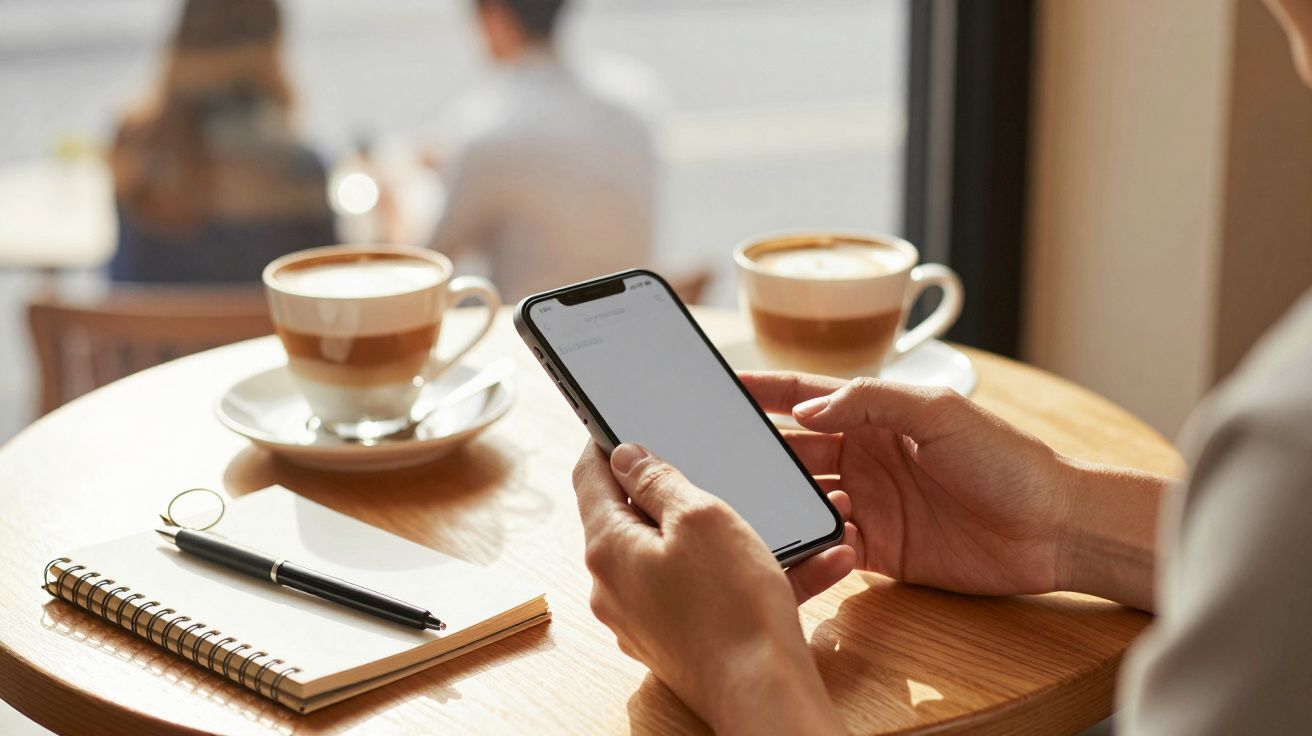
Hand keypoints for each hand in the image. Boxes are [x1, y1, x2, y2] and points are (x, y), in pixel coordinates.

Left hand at [571, 443, 848, 734]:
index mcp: (608, 548)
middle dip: (673, 491)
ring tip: (774, 520)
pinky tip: (804, 563)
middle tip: (708, 469)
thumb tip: (624, 456)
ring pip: (679, 556)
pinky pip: (706, 591)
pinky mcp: (676, 640)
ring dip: (725, 534)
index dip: (604, 443)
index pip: (589, 477)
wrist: (764, 694)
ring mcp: (644, 618)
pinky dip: (744, 573)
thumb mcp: (700, 517)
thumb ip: (657, 480)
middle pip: (632, 518)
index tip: (618, 423)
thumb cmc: (733, 605)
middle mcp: (614, 586)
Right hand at [741, 372, 1075, 596]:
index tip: (720, 386)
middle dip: (758, 451)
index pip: (807, 398)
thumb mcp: (937, 413)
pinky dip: (815, 541)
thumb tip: (805, 411)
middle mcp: (865, 458)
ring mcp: (869, 505)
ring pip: (805, 498)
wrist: (1053, 528)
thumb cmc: (1006, 459)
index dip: (764, 391)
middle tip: (719, 454)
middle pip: (794, 450)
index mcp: (876, 417)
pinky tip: (816, 537)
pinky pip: (829, 544)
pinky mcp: (878, 550)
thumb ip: (869, 402)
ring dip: (785, 498)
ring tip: (761, 499)